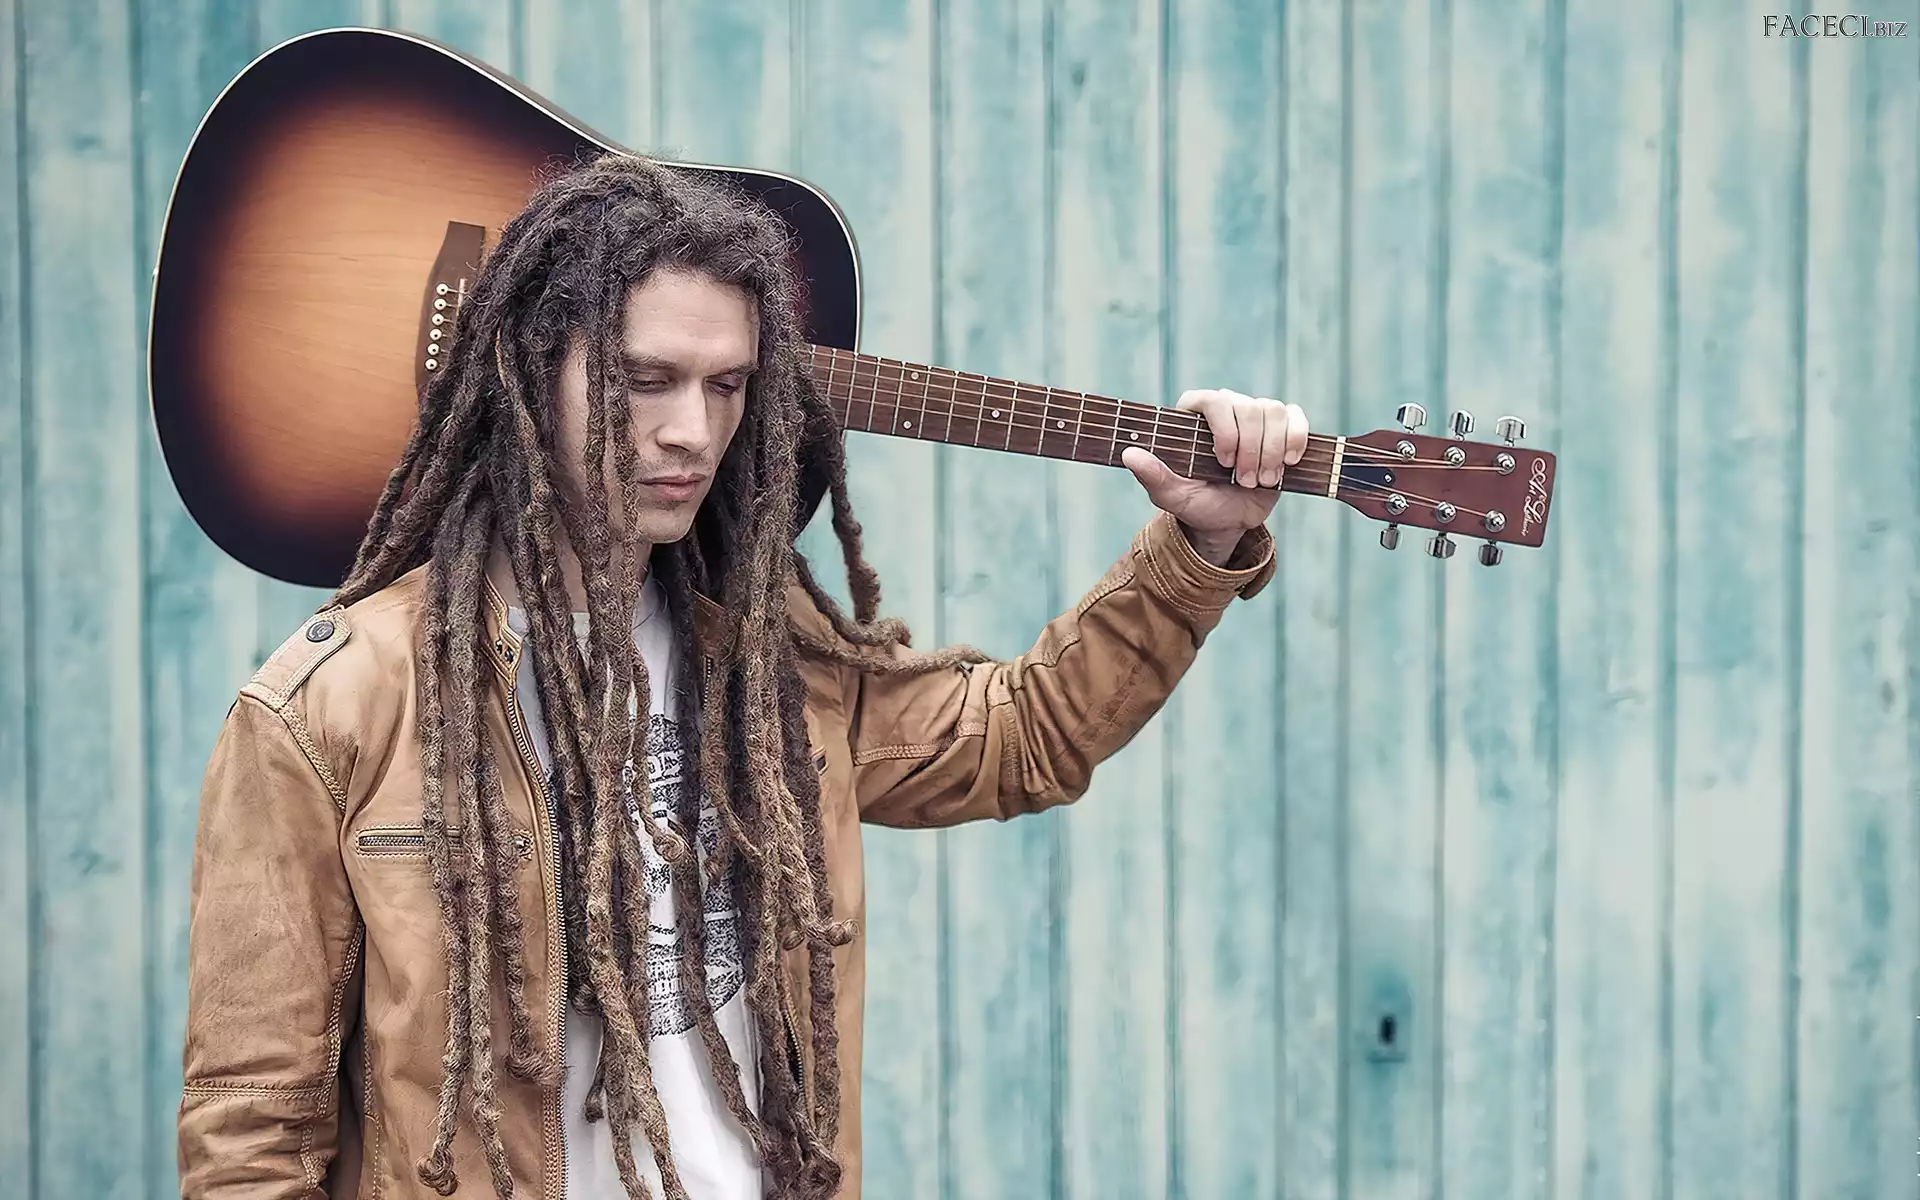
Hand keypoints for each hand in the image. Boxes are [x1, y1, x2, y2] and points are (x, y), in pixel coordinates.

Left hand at [1120, 389, 1308, 565]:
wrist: (1228, 520)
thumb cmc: (1196, 504)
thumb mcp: (1171, 496)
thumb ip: (1152, 476)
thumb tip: (1130, 455)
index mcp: (1195, 415)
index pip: (1213, 399)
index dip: (1224, 428)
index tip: (1224, 461)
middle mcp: (1227, 408)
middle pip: (1249, 408)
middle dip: (1251, 449)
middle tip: (1244, 481)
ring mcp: (1256, 415)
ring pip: (1274, 413)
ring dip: (1271, 451)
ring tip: (1261, 480)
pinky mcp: (1282, 427)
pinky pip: (1295, 418)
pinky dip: (1295, 439)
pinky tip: (1289, 461)